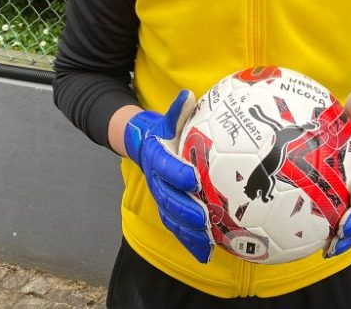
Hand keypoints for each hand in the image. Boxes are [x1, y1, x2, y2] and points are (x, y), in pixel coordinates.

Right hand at [124, 90, 212, 262]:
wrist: (143, 145)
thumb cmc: (163, 130)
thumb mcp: (168, 118)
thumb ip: (178, 110)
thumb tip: (187, 95)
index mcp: (157, 157)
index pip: (166, 166)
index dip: (177, 173)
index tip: (193, 178)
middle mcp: (156, 180)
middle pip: (168, 198)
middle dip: (186, 209)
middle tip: (204, 218)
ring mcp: (161, 197)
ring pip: (172, 218)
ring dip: (189, 232)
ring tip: (207, 241)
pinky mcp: (168, 210)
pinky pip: (177, 228)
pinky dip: (190, 242)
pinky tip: (207, 254)